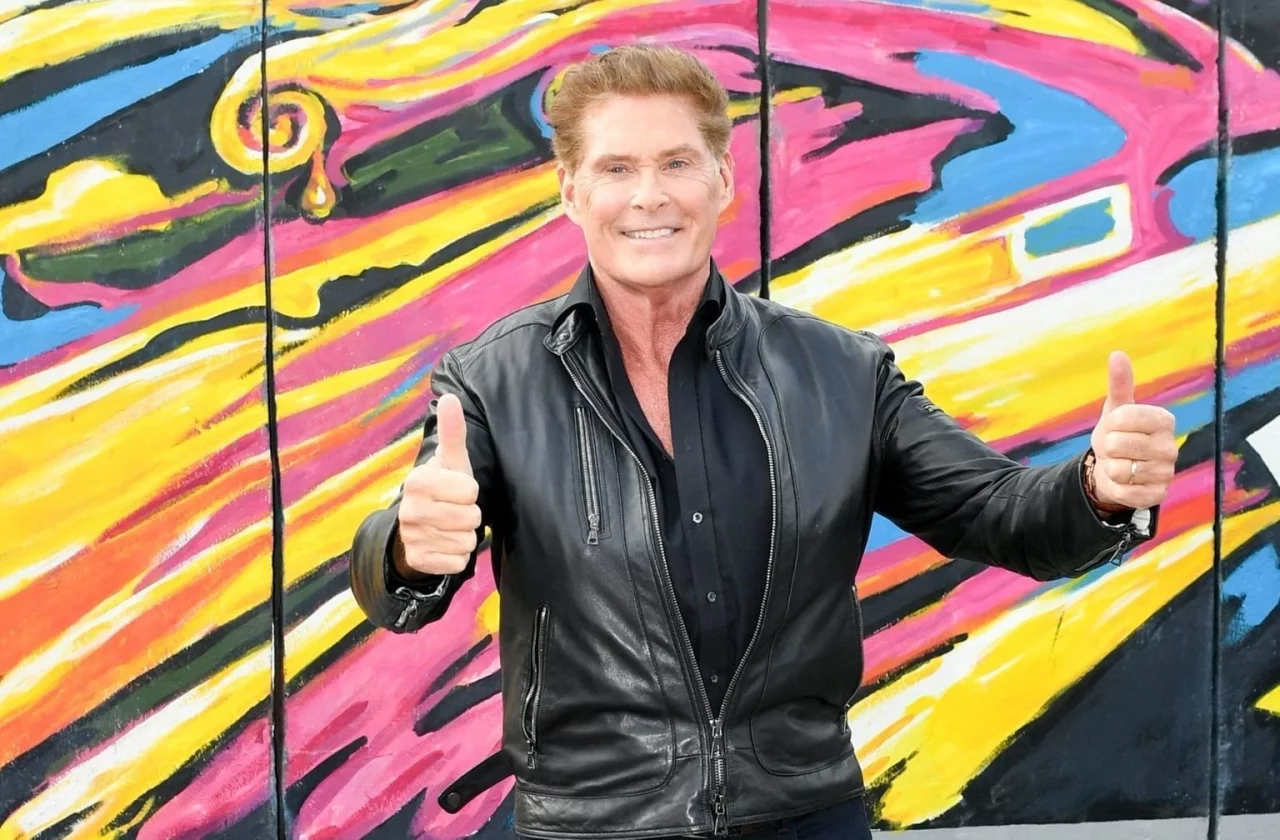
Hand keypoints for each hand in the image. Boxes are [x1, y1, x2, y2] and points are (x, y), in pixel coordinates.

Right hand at [395, 393, 481, 575]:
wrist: (418, 525)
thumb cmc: (442, 488)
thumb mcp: (450, 461)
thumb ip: (453, 431)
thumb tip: (450, 397)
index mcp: (418, 481)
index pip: (470, 491)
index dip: (469, 491)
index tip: (455, 490)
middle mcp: (409, 510)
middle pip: (471, 518)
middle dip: (470, 515)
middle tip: (454, 510)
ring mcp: (412, 537)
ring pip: (466, 541)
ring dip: (464, 535)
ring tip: (449, 526)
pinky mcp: (418, 561)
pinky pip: (457, 562)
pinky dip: (457, 556)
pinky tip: (444, 544)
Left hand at [1088, 351, 1177, 510]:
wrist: (1115, 470)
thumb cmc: (1118, 435)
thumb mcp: (1116, 409)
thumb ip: (1119, 384)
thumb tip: (1117, 355)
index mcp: (1164, 420)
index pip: (1124, 417)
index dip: (1110, 424)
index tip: (1115, 427)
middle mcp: (1171, 446)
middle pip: (1119, 444)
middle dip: (1107, 447)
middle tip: (1115, 448)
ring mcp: (1167, 473)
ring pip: (1120, 470)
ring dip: (1111, 468)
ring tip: (1120, 463)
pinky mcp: (1157, 496)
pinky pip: (1124, 492)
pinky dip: (1115, 488)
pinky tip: (1123, 482)